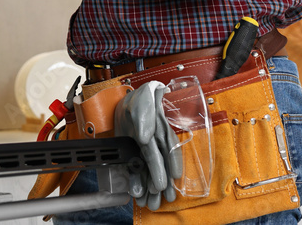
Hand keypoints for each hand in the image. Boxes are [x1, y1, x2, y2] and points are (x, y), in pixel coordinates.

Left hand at [114, 82, 182, 209]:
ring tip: (150, 203)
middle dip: (161, 183)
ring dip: (150, 187)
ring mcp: (147, 149)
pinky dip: (137, 181)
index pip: (169, 147)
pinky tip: (136, 193)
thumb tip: (145, 137)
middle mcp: (156, 141)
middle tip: (161, 199)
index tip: (173, 176)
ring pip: (150, 170)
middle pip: (160, 164)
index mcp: (161, 128)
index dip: (172, 162)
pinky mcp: (135, 152)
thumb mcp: (143, 100)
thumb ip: (144, 117)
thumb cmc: (141, 99)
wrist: (128, 99)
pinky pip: (137, 168)